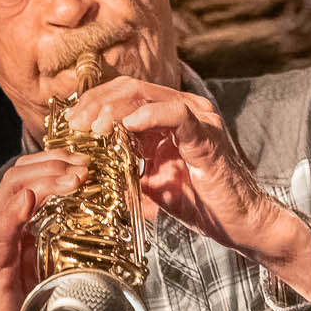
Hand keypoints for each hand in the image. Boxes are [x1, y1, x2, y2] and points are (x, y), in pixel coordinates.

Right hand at [0, 149, 89, 310]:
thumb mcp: (55, 264)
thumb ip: (65, 238)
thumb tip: (105, 216)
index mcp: (8, 224)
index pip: (26, 176)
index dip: (55, 161)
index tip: (87, 159)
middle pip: (17, 176)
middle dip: (54, 164)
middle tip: (86, 164)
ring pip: (10, 194)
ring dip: (45, 180)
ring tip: (74, 177)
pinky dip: (14, 213)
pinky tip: (29, 200)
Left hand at [74, 76, 310, 292]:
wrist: (239, 223)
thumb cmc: (200, 202)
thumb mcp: (151, 180)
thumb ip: (126, 164)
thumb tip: (90, 163)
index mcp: (169, 116)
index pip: (124, 93)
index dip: (93, 103)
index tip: (71, 124)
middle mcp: (185, 109)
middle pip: (130, 88)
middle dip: (97, 103)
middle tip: (76, 125)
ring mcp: (198, 118)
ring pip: (147, 95)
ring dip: (114, 109)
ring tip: (94, 128)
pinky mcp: (208, 135)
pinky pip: (176, 114)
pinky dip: (147, 116)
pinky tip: (126, 128)